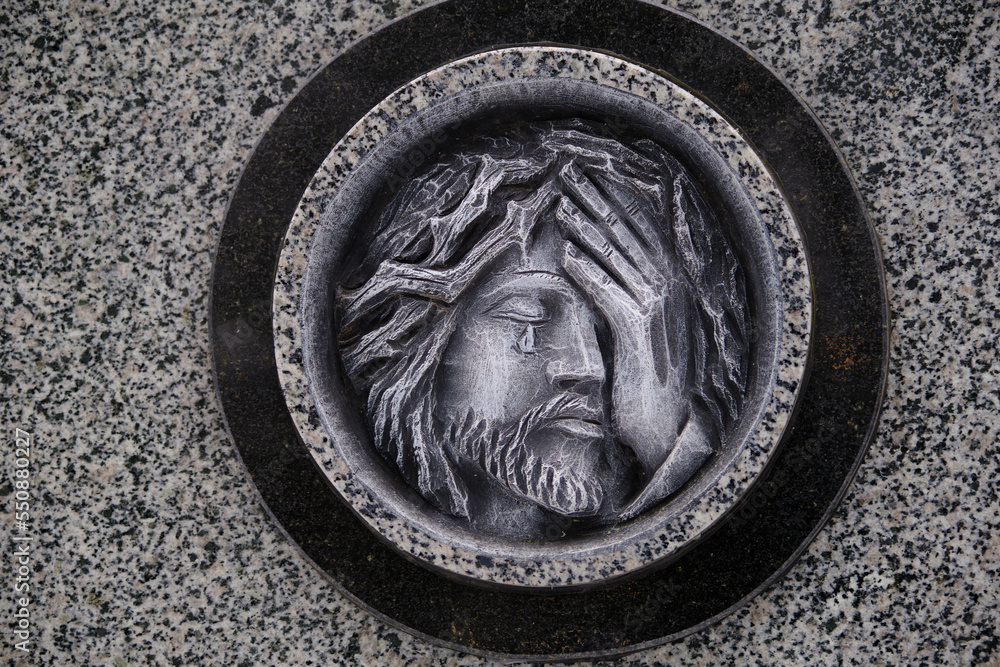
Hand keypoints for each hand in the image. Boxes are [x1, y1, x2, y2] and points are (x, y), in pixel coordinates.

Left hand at [556, 163, 689, 475]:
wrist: (665, 424)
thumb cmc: (647, 378)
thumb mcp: (638, 328)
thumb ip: (623, 296)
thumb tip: (593, 267)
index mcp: (669, 284)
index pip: (641, 230)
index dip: (615, 200)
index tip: (592, 176)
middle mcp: (667, 290)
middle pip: (626, 234)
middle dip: (596, 200)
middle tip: (569, 174)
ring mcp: (655, 310)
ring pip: (616, 258)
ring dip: (586, 228)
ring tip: (561, 205)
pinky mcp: (638, 333)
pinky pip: (610, 294)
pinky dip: (589, 272)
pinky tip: (567, 255)